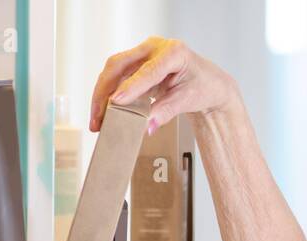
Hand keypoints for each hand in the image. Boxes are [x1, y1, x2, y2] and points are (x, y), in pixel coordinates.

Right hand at [88, 36, 240, 133]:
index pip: (147, 71)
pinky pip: (117, 78)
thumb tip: (146, 126)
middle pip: (120, 65)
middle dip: (104, 92)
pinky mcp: (136, 64)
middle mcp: (154, 47)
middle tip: (98, 118)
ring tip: (97, 121)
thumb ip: (166, 112)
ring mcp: (143, 53)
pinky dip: (109, 95)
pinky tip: (104, 113)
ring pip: (114, 71)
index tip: (115, 102)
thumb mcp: (188, 100)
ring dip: (102, 96)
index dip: (130, 87)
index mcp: (173, 52)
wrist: (209, 84)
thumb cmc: (204, 87)